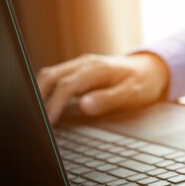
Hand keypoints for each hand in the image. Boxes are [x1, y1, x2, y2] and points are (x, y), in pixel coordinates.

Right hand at [36, 53, 169, 123]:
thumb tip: (84, 106)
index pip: (67, 85)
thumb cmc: (143, 83)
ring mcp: (80, 66)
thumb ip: (108, 99)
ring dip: (39, 92)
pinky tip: (43, 106)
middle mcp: (85, 64)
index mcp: (97, 69)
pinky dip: (46, 90)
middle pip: (51, 76)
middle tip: (32, 119)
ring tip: (34, 115)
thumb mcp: (132, 94)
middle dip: (37, 95)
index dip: (54, 103)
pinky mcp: (78, 72)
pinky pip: (57, 78)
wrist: (152, 68)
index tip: (47, 122)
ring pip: (51, 75)